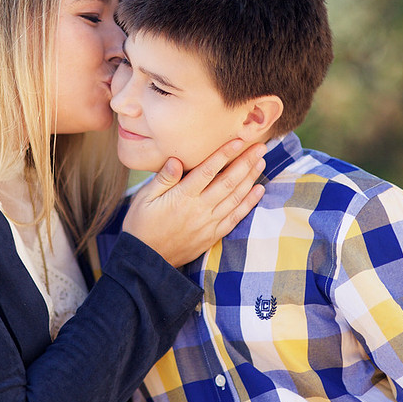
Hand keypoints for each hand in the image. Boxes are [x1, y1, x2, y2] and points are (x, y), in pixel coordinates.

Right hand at [122, 139, 265, 266]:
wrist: (146, 260)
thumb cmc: (141, 225)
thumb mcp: (144, 199)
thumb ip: (163, 179)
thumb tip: (176, 160)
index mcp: (182, 197)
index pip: (208, 170)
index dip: (225, 154)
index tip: (239, 141)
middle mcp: (199, 209)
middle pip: (228, 181)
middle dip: (246, 162)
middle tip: (260, 147)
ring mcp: (208, 224)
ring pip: (236, 197)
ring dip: (250, 178)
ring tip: (261, 162)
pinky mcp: (212, 235)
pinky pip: (235, 217)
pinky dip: (249, 203)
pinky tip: (258, 190)